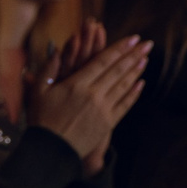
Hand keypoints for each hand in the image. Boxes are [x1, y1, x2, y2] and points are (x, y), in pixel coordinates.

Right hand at [31, 32, 151, 165]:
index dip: (119, 48)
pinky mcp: (108, 122)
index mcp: (76, 84)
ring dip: (136, 71)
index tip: (133, 38)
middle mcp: (93, 94)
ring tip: (145, 58)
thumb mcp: (39, 91)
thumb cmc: (42, 119)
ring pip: (123, 85)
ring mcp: (103, 108)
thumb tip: (56, 50)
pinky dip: (133, 93)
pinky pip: (124, 105)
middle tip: (148, 44)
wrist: (51, 149)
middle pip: (118, 70)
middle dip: (134, 55)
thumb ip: (48, 69)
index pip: (103, 61)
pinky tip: (141, 83)